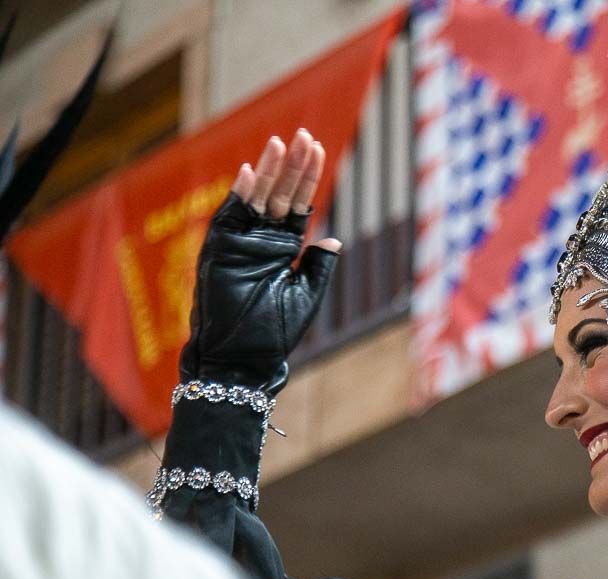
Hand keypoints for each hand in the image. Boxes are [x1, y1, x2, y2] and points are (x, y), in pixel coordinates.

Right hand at [179, 129, 341, 394]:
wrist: (244, 358)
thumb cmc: (274, 333)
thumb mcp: (306, 295)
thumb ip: (318, 265)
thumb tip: (333, 235)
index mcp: (285, 248)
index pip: (299, 204)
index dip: (308, 176)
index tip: (319, 149)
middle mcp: (262, 240)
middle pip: (280, 193)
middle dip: (292, 165)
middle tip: (304, 135)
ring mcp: (240, 243)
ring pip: (257, 199)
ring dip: (268, 172)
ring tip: (280, 144)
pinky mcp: (219, 252)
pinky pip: (230, 218)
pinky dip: (239, 196)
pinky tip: (250, 173)